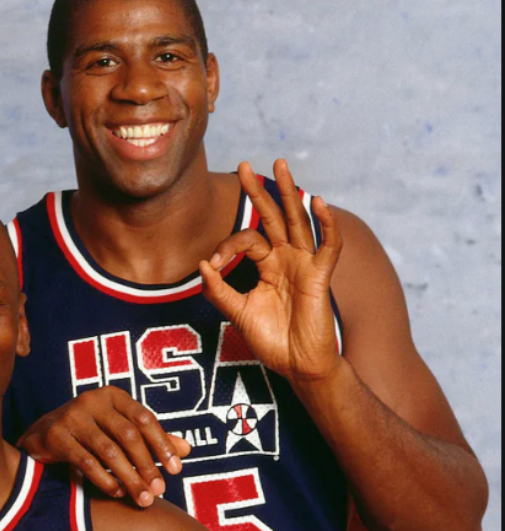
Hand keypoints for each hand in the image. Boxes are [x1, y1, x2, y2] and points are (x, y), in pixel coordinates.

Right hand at [16, 386, 189, 505]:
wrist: (42, 435)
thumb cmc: (90, 432)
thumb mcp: (119, 429)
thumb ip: (150, 438)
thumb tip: (186, 449)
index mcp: (112, 395)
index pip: (143, 418)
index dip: (162, 444)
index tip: (176, 469)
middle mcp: (91, 400)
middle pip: (127, 435)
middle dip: (147, 465)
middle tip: (160, 491)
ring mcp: (71, 417)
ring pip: (108, 451)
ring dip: (129, 478)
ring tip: (143, 499)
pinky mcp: (56, 436)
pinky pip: (86, 462)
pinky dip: (105, 480)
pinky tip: (118, 493)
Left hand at [199, 160, 342, 383]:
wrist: (297, 366)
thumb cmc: (272, 341)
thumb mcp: (238, 313)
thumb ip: (219, 290)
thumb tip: (202, 263)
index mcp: (267, 266)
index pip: (247, 240)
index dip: (227, 246)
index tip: (213, 264)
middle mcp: (286, 259)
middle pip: (273, 217)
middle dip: (258, 191)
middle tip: (244, 165)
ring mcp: (304, 265)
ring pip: (298, 221)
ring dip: (290, 192)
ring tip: (280, 165)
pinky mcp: (320, 277)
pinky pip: (327, 246)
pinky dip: (326, 225)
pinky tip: (318, 203)